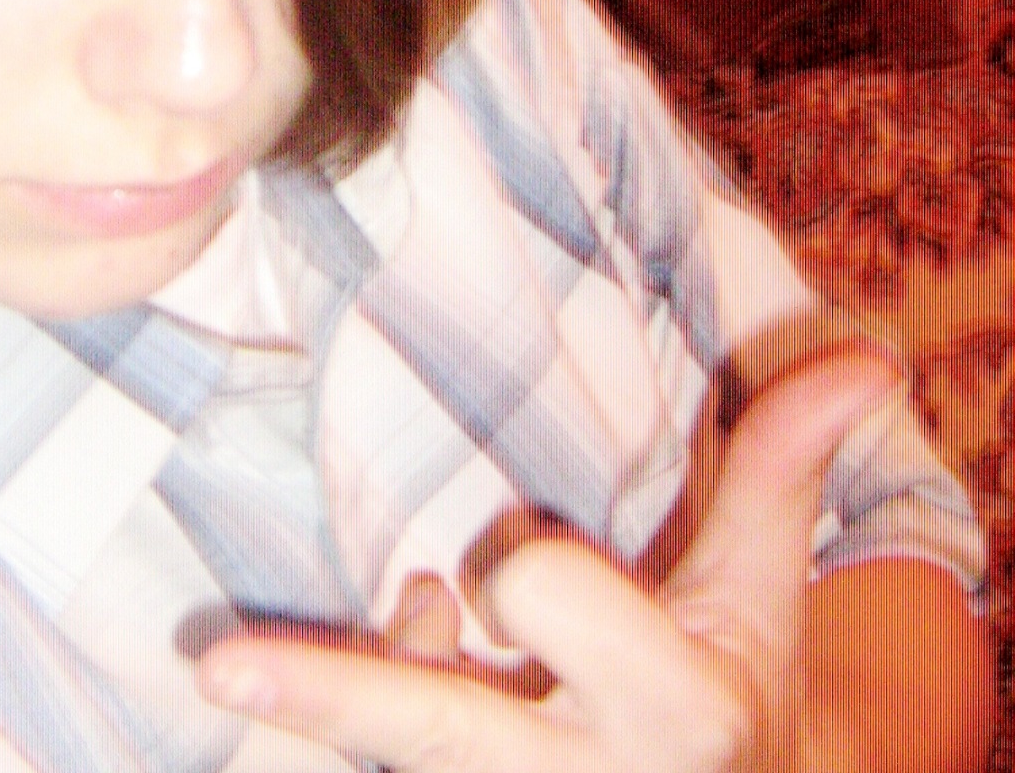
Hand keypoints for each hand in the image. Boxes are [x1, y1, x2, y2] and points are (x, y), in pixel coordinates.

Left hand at [196, 350, 897, 770]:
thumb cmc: (735, 682)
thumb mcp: (764, 587)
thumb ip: (784, 465)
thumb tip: (870, 357)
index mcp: (671, 707)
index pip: (538, 590)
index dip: (519, 568)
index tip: (518, 579)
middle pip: (436, 729)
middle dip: (332, 700)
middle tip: (219, 670)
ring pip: (396, 744)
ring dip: (360, 690)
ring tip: (386, 660)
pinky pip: (385, 763)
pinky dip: (363, 718)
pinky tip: (403, 688)